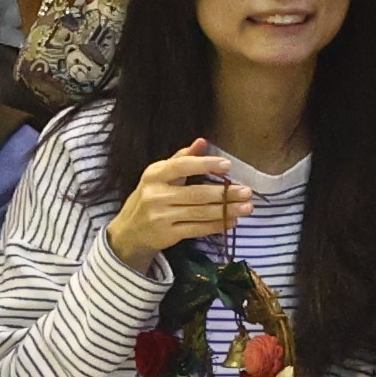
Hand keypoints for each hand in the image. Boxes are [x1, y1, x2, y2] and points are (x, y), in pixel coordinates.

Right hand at [109, 138, 256, 271]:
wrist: (128, 232)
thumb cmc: (150, 198)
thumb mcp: (159, 176)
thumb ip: (181, 159)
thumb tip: (202, 141)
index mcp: (154, 175)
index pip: (181, 166)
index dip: (205, 164)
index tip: (227, 165)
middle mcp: (155, 195)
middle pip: (196, 193)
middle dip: (225, 193)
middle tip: (247, 191)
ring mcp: (160, 217)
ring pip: (200, 213)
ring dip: (226, 210)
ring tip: (246, 207)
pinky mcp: (166, 235)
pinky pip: (197, 229)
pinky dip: (217, 225)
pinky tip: (231, 221)